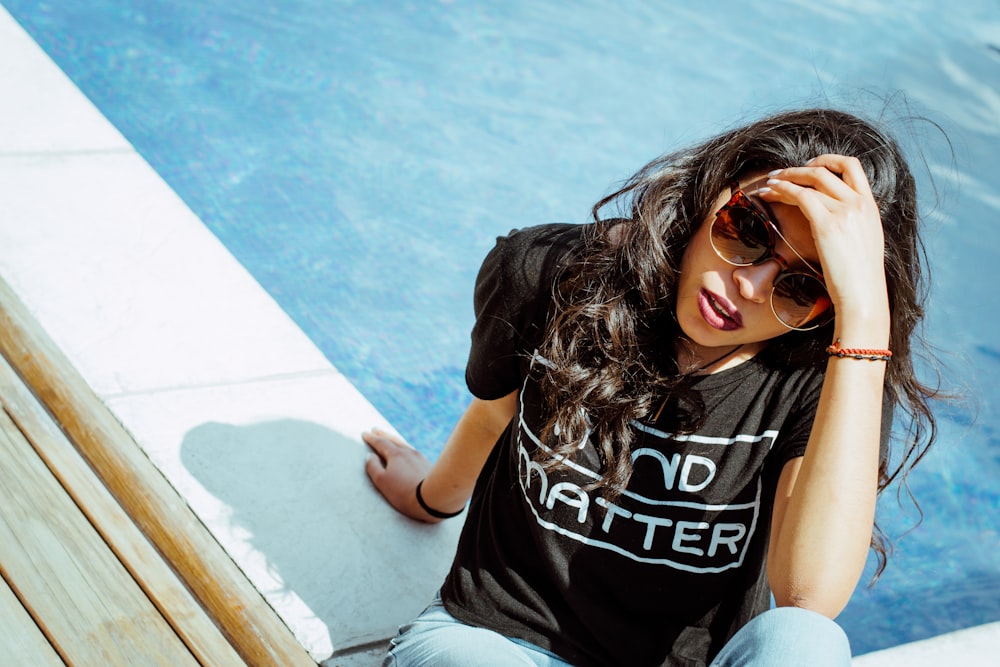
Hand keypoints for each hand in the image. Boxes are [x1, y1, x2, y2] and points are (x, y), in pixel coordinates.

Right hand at [363, 428, 438, 521]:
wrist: (434, 497)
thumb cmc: (404, 492)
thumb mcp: (382, 481)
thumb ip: (373, 467)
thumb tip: (370, 456)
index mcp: (395, 455)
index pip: (381, 443)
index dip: (372, 438)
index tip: (366, 433)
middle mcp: (408, 452)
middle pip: (394, 440)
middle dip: (383, 435)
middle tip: (376, 430)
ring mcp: (420, 458)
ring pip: (405, 445)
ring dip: (396, 440)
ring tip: (391, 439)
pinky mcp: (428, 466)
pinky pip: (414, 452)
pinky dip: (406, 448)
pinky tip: (409, 452)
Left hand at [759, 155, 889, 339]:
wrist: (863, 295)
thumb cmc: (859, 277)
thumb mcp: (863, 241)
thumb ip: (852, 223)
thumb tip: (833, 219)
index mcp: (870, 205)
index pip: (852, 166)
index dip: (828, 160)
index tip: (809, 166)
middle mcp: (859, 203)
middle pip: (826, 169)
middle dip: (798, 168)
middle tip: (779, 174)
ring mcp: (844, 211)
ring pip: (810, 179)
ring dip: (785, 178)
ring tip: (768, 183)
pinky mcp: (827, 223)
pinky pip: (800, 195)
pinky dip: (782, 190)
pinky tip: (768, 194)